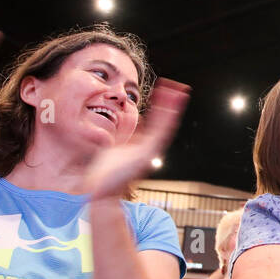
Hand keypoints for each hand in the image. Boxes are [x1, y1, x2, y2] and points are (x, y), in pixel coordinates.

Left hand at [84, 79, 190, 199]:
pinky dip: (167, 119)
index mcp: (142, 145)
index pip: (156, 122)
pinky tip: (171, 105)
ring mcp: (149, 153)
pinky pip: (160, 134)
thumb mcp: (113, 147)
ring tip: (179, 92)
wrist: (99, 191)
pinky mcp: (147, 156)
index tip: (163, 90)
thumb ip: (122, 136)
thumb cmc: (104, 172)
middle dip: (171, 104)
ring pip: (166, 126)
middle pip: (164, 122)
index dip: (161, 106)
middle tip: (179, 87)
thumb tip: (121, 124)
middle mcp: (149, 148)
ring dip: (173, 108)